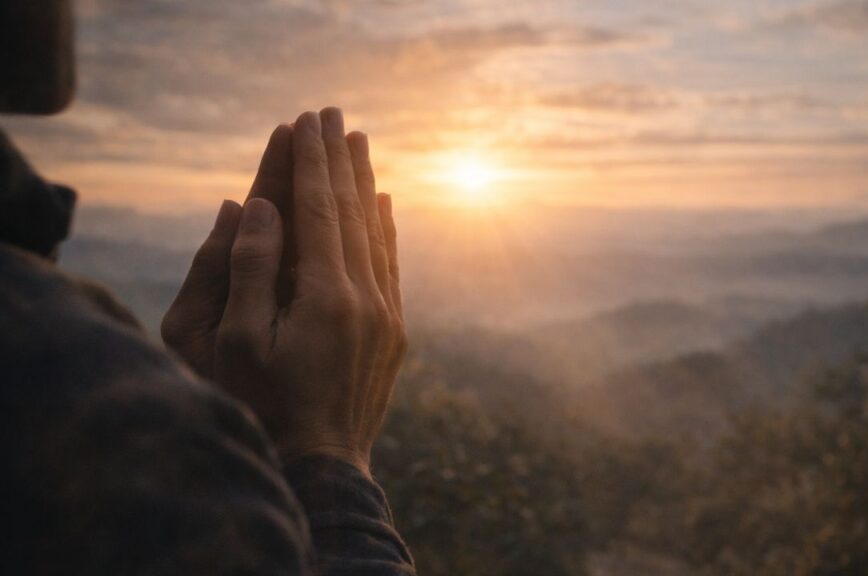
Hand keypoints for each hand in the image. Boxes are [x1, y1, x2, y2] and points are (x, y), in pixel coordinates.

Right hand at [162, 108, 405, 475]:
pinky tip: (383, 203)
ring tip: (357, 144)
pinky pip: (391, 264)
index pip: (318, 209)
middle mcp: (366, 297)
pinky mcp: (394, 331)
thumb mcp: (235, 343)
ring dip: (364, 185)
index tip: (303, 120)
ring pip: (377, 233)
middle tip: (332, 114)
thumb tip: (256, 204)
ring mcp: (386, 314)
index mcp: (326, 295)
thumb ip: (247, 268)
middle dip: (338, 160)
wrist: (322, 465)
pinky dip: (385, 228)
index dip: (308, 162)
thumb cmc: (262, 407)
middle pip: (353, 212)